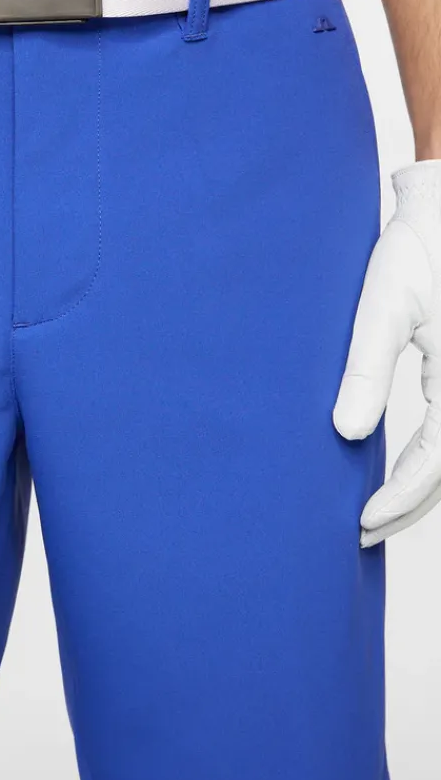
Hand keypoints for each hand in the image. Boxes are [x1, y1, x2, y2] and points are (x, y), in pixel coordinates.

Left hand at [334, 160, 440, 546]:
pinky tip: (406, 468)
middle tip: (363, 532)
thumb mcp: (385, 304)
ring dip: (425, 484)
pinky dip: (434, 457)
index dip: (400, 501)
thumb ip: (367, 369)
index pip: (436, 463)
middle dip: (411, 504)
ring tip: (380, 510)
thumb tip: (348, 433)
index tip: (360, 524)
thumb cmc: (419, 247)